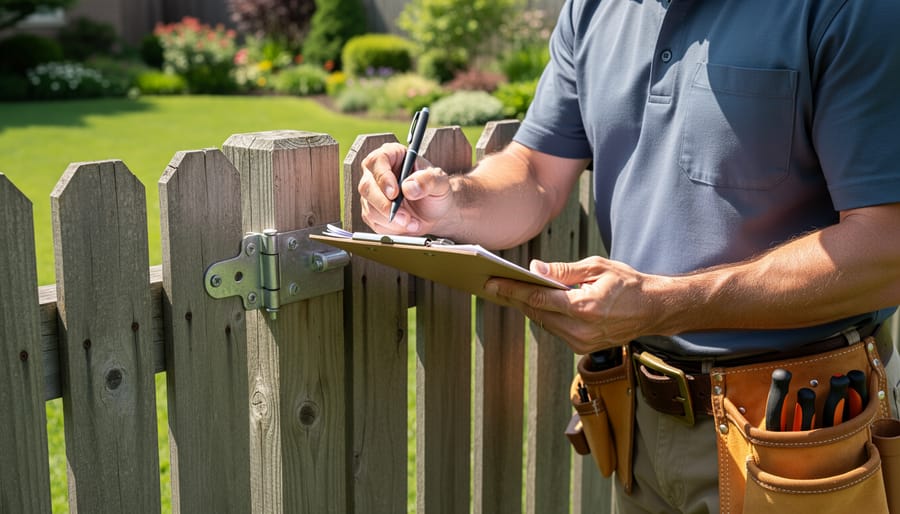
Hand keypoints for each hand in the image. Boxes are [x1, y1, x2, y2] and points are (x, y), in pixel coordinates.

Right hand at [359, 142, 455, 234]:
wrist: (435, 212)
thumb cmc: (436, 191)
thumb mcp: (440, 182)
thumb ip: (428, 180)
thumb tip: (409, 187)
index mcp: (392, 155)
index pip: (377, 161)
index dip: (383, 177)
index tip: (395, 193)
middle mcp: (377, 172)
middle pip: (367, 187)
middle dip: (386, 206)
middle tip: (405, 217)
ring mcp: (372, 192)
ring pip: (369, 208)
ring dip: (392, 221)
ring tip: (412, 222)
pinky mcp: (371, 210)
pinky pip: (373, 221)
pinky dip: (391, 228)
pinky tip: (405, 225)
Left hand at [484, 256, 669, 353]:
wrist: (654, 310)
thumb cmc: (629, 283)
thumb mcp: (597, 268)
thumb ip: (564, 271)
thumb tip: (535, 270)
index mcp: (584, 308)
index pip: (538, 299)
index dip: (512, 290)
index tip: (491, 282)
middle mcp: (581, 330)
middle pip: (536, 313)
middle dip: (515, 297)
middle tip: (494, 282)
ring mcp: (582, 343)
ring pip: (543, 323)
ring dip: (528, 307)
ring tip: (509, 290)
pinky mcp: (583, 348)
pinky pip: (555, 330)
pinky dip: (544, 315)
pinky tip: (535, 302)